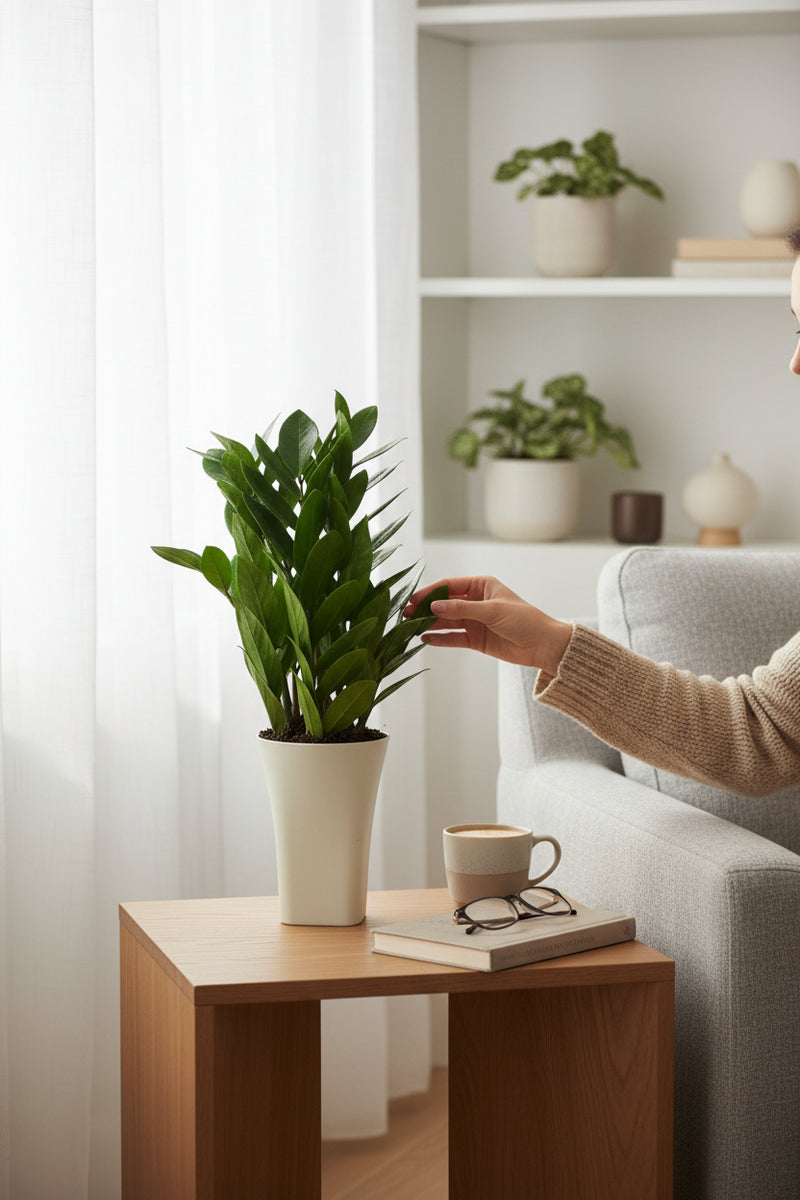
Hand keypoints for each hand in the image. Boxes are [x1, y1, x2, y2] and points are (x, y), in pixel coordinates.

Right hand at [404, 575, 571, 675]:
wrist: (544, 646)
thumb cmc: (525, 620)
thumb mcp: (492, 611)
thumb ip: (462, 609)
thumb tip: (434, 606)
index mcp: (481, 585)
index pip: (448, 586)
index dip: (429, 592)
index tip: (413, 600)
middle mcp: (475, 601)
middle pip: (443, 603)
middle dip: (425, 608)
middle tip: (405, 615)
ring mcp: (474, 621)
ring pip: (446, 621)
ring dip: (429, 624)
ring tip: (410, 628)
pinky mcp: (475, 639)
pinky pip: (453, 637)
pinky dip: (439, 639)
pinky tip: (425, 639)